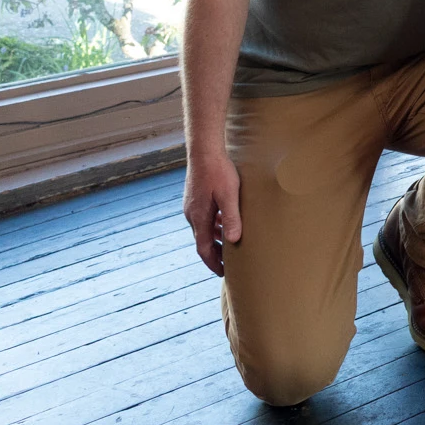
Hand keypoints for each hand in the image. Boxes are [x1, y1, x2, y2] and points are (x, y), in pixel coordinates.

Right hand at [183, 150, 242, 275]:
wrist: (204, 150)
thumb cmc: (219, 171)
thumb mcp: (229, 194)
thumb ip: (231, 217)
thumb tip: (233, 240)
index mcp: (199, 217)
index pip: (204, 249)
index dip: (213, 263)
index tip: (222, 274)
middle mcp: (192, 214)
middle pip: (203, 241)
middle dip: (215, 254)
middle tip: (229, 264)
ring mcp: (192, 206)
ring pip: (204, 229)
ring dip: (215, 239)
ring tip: (230, 246)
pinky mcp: (195, 198)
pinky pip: (204, 218)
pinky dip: (214, 226)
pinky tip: (224, 222)